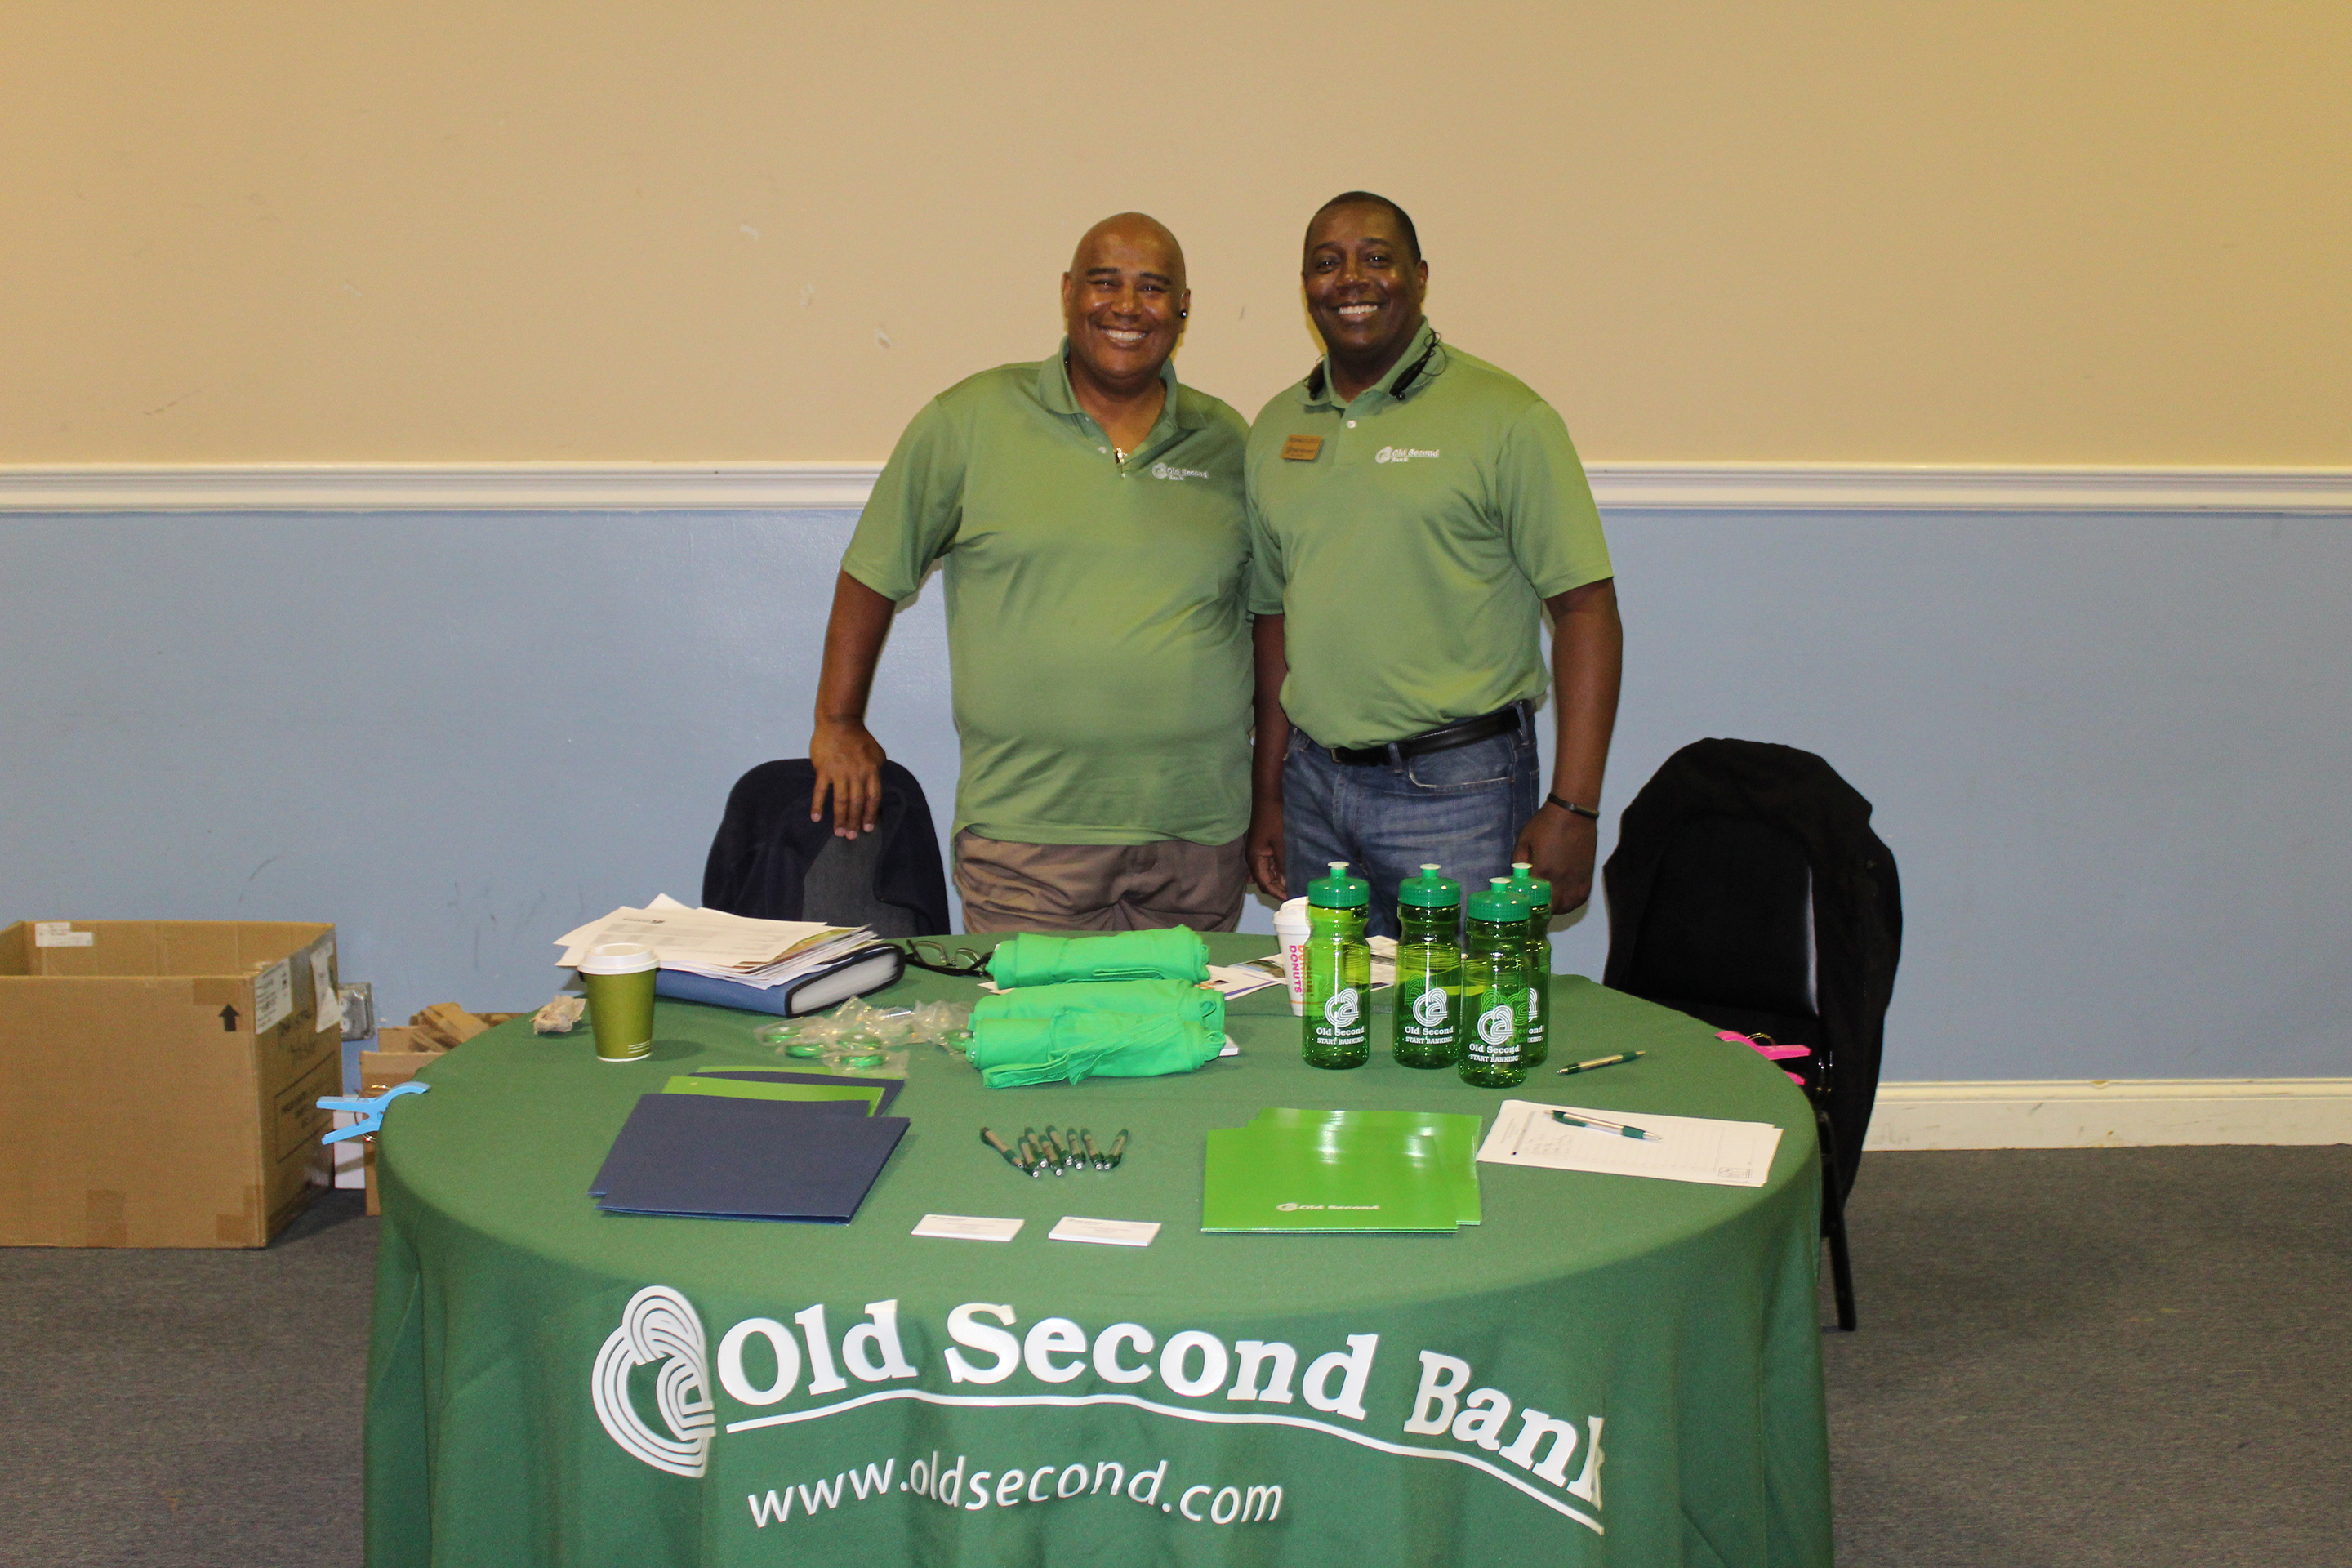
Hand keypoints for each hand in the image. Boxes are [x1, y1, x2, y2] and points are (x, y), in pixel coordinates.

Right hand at [809, 719, 886, 838]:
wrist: (839, 722)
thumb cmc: (859, 737)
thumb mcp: (877, 752)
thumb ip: (878, 769)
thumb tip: (876, 785)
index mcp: (871, 771)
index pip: (873, 798)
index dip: (870, 814)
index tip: (868, 828)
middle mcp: (856, 774)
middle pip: (857, 803)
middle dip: (855, 822)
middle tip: (852, 836)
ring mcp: (839, 773)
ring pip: (841, 801)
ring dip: (840, 819)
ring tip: (838, 832)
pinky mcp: (823, 770)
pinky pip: (820, 791)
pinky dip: (818, 806)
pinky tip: (816, 818)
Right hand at [1246, 801, 1286, 899]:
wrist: (1268, 798)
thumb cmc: (1274, 819)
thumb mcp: (1281, 844)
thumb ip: (1282, 865)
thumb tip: (1286, 884)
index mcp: (1254, 859)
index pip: (1264, 884)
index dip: (1276, 893)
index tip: (1289, 899)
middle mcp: (1253, 858)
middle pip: (1263, 880)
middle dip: (1277, 888)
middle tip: (1293, 894)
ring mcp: (1257, 851)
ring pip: (1266, 872)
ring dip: (1277, 879)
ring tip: (1292, 885)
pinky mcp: (1263, 846)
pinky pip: (1269, 863)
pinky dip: (1277, 870)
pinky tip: (1286, 873)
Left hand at [1513, 804, 1597, 911]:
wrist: (1572, 812)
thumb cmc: (1546, 824)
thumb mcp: (1523, 841)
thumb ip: (1518, 862)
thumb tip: (1517, 878)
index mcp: (1542, 872)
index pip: (1533, 901)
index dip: (1528, 907)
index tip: (1524, 906)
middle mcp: (1560, 880)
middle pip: (1553, 908)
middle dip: (1543, 910)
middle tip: (1537, 904)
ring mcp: (1576, 879)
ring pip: (1568, 906)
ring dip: (1559, 908)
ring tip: (1551, 902)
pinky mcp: (1587, 875)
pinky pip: (1581, 897)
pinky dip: (1573, 901)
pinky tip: (1566, 896)